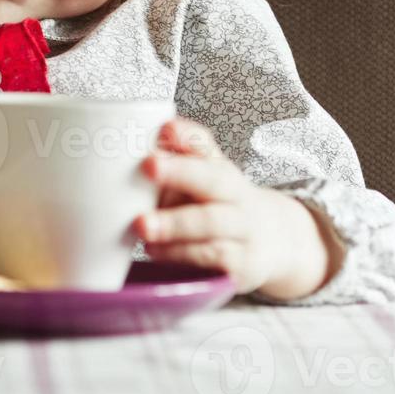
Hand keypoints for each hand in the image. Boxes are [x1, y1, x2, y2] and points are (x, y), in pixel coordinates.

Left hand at [131, 116, 338, 297]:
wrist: (272, 241)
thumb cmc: (217, 207)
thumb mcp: (199, 183)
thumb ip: (170, 169)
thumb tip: (122, 160)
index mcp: (219, 169)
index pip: (206, 146)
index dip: (187, 136)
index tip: (165, 130)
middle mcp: (235, 194)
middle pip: (214, 179)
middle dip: (181, 171)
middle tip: (149, 165)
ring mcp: (241, 229)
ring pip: (212, 222)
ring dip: (175, 223)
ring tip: (142, 224)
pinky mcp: (241, 263)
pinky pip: (212, 255)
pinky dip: (181, 253)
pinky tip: (155, 250)